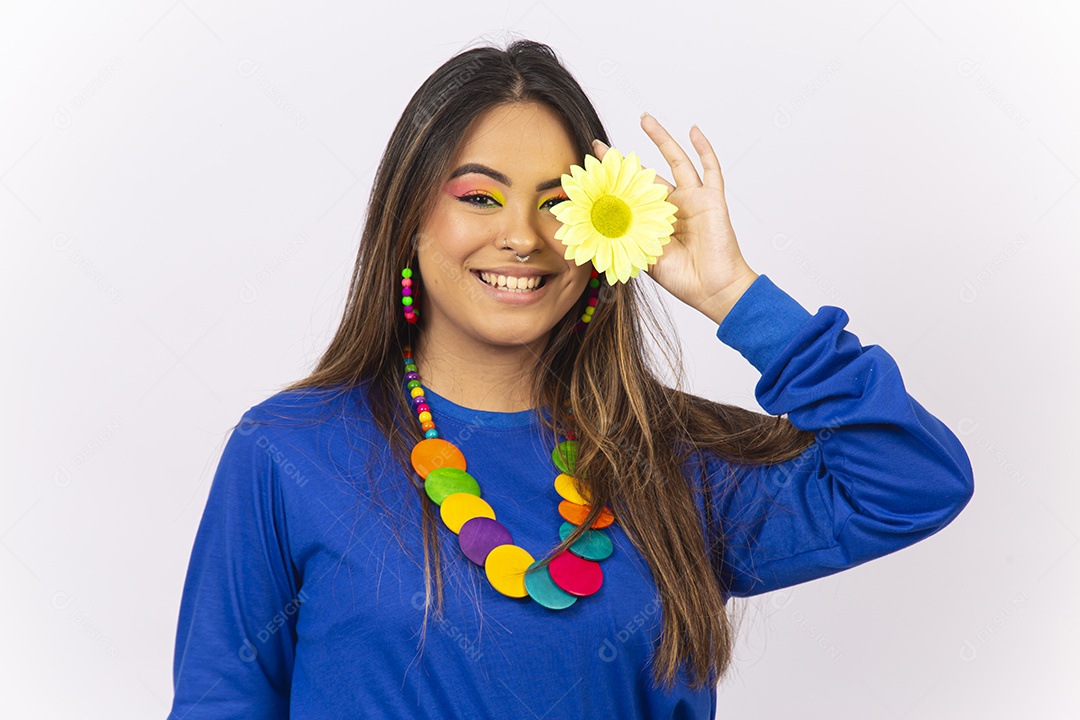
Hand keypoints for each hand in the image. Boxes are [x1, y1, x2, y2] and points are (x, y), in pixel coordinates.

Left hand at [591, 113, 757, 325]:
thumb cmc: (681, 278)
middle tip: (601, 145)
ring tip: (645, 118)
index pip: (628, 194)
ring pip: (676, 160)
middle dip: (623, 160)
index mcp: (654, 220)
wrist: (711, 288)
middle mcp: (672, 206)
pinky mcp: (711, 199)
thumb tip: (597, 221)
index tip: (589, 169)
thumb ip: (626, 236)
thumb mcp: (643, 254)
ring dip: (661, 138)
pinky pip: (710, 169)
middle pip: (646, 174)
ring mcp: (693, 199)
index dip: (610, 181)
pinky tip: (693, 130)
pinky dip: (704, 148)